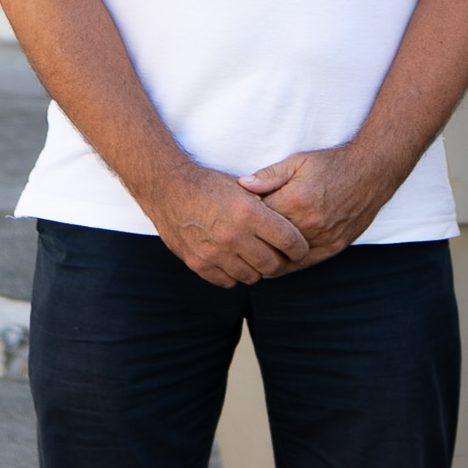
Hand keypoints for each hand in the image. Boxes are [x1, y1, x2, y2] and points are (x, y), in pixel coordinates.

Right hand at [145, 162, 309, 287]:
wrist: (168, 188)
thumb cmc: (210, 185)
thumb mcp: (244, 187)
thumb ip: (267, 207)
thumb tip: (292, 226)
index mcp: (250, 213)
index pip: (289, 241)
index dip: (299, 248)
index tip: (299, 248)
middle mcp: (234, 235)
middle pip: (272, 265)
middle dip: (280, 262)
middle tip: (278, 256)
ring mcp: (215, 252)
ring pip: (251, 277)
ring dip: (256, 269)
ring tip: (254, 257)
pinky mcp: (198, 263)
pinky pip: (227, 282)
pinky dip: (234, 275)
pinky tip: (233, 261)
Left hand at [238, 146, 397, 272]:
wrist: (372, 171)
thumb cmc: (333, 164)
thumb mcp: (298, 161)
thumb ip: (269, 175)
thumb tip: (242, 185)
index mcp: (295, 201)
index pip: (258, 220)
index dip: (246, 218)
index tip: (239, 216)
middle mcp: (308, 224)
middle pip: (268, 242)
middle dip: (254, 239)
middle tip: (243, 236)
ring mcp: (322, 239)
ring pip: (284, 258)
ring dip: (270, 254)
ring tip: (257, 248)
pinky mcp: (333, 248)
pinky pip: (303, 263)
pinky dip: (288, 261)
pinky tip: (278, 256)